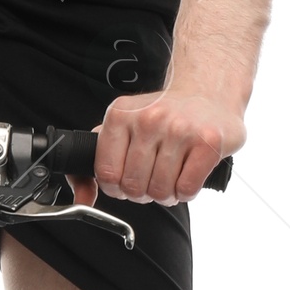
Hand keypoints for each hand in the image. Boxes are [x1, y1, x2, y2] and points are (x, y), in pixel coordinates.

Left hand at [80, 87, 243, 205]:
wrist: (206, 94)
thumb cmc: (164, 115)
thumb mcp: (125, 124)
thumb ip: (100, 155)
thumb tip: (82, 195)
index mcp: (121, 114)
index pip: (107, 173)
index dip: (116, 188)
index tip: (126, 183)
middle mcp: (149, 119)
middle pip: (134, 186)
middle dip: (143, 193)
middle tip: (153, 180)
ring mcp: (180, 129)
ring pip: (161, 191)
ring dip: (166, 194)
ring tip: (171, 177)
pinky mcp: (208, 142)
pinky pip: (187, 189)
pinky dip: (186, 192)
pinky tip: (187, 176)